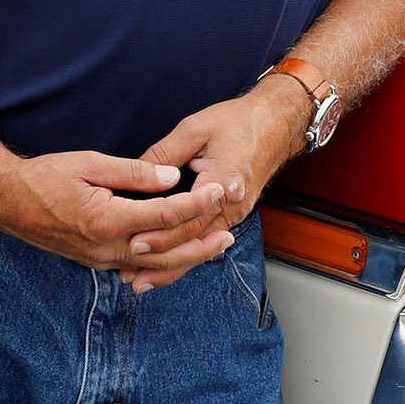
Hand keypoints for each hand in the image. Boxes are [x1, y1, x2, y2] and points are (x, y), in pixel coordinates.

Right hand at [0, 150, 231, 291]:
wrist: (9, 202)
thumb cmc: (45, 177)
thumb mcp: (90, 164)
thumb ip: (133, 172)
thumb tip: (172, 178)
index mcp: (107, 220)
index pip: (164, 215)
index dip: (195, 204)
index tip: (218, 191)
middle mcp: (107, 247)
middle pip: (167, 251)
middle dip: (201, 242)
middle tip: (229, 232)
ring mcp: (101, 259)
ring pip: (155, 265)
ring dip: (188, 257)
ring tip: (215, 247)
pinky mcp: (97, 261)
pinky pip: (138, 266)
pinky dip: (164, 263)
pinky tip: (179, 256)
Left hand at [130, 79, 311, 279]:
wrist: (275, 124)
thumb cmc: (237, 122)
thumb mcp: (195, 129)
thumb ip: (165, 153)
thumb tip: (136, 173)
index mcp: (223, 183)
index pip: (187, 218)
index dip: (160, 233)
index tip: (134, 242)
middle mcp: (231, 205)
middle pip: (193, 240)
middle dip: (160, 258)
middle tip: (129, 272)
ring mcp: (234, 213)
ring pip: (200, 248)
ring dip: (172, 267)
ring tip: (141, 281)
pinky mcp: (233, 215)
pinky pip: (207, 241)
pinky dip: (186, 256)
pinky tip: (167, 268)